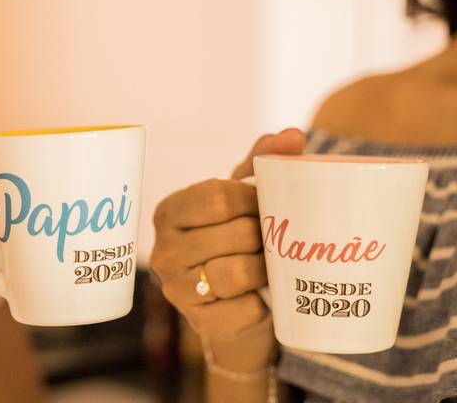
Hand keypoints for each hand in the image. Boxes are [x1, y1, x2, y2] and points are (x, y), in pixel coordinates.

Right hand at [151, 129, 304, 353]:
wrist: (233, 311)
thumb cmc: (236, 242)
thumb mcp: (242, 201)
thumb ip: (262, 163)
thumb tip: (292, 134)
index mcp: (170, 211)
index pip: (218, 197)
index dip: (252, 202)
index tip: (263, 208)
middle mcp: (163, 249)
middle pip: (236, 232)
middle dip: (264, 237)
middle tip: (272, 241)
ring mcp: (177, 288)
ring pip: (239, 271)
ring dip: (266, 270)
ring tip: (268, 268)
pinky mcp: (199, 322)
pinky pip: (246, 309)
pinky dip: (262, 304)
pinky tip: (257, 299)